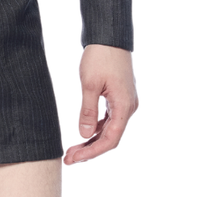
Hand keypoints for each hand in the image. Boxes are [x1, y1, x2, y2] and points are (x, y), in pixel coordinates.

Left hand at [64, 45, 137, 163]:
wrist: (110, 37)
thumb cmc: (100, 57)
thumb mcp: (90, 84)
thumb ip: (88, 112)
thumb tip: (84, 135)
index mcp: (124, 106)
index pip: (110, 139)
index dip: (92, 152)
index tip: (74, 158)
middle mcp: (129, 107)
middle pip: (110, 138)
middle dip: (89, 150)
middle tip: (68, 159)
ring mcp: (125, 103)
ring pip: (110, 130)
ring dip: (92, 141)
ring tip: (72, 150)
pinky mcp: (119, 98)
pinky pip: (109, 120)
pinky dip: (96, 129)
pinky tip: (83, 135)